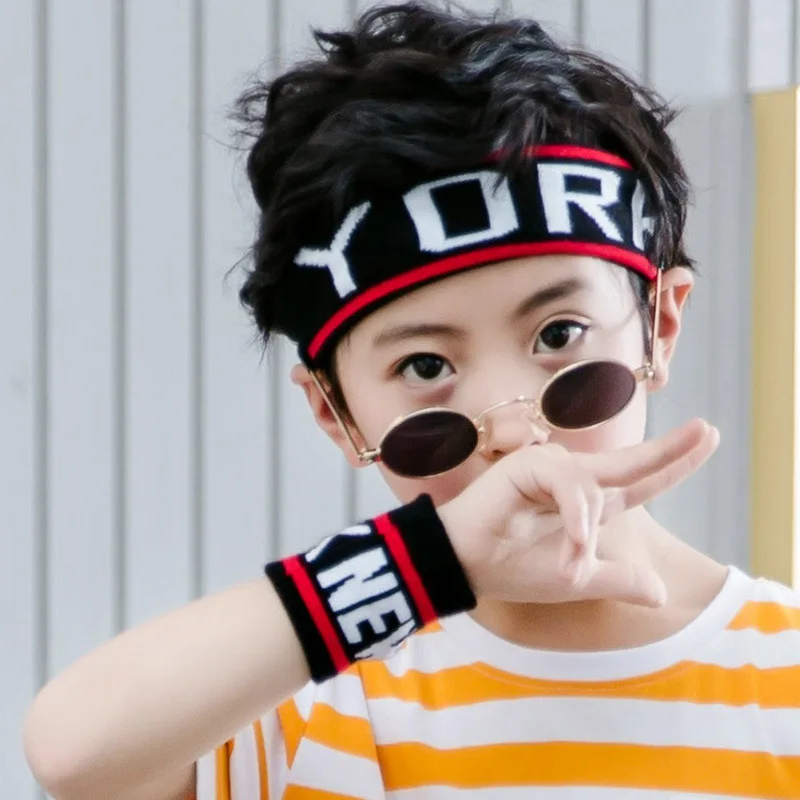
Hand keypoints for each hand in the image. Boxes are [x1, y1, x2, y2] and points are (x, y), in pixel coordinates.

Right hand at [437, 418, 718, 607]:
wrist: (465, 566)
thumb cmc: (512, 569)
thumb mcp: (576, 579)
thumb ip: (618, 579)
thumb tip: (661, 593)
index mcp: (587, 506)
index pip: (638, 482)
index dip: (672, 464)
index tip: (706, 438)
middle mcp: (573, 481)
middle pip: (630, 461)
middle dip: (670, 448)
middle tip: (707, 431)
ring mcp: (550, 469)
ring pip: (595, 488)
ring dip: (586, 534)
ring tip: (569, 568)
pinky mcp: (530, 464)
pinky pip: (570, 486)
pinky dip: (575, 518)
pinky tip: (571, 544)